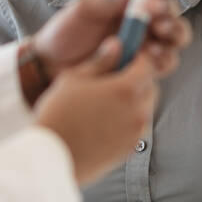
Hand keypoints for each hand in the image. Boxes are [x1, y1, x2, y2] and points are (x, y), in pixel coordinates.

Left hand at [32, 0, 190, 81]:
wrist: (49, 65)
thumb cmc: (65, 32)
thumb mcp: (83, 11)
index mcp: (130, 5)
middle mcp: (143, 25)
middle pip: (173, 18)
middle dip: (171, 16)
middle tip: (157, 18)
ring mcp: (143, 48)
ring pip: (173, 43)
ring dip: (172, 38)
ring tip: (156, 40)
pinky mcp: (140, 71)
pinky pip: (162, 66)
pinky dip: (163, 61)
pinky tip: (150, 58)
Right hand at [33, 37, 158, 185]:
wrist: (51, 156)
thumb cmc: (58, 114)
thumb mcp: (74, 79)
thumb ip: (100, 61)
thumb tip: (116, 44)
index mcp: (126, 89)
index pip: (146, 66)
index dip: (137, 58)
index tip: (127, 58)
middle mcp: (137, 111)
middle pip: (150, 88)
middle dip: (138, 80)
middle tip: (116, 79)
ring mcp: (135, 133)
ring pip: (145, 109)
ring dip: (134, 102)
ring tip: (107, 103)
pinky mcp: (129, 150)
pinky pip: (136, 129)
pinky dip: (128, 121)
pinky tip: (105, 122)